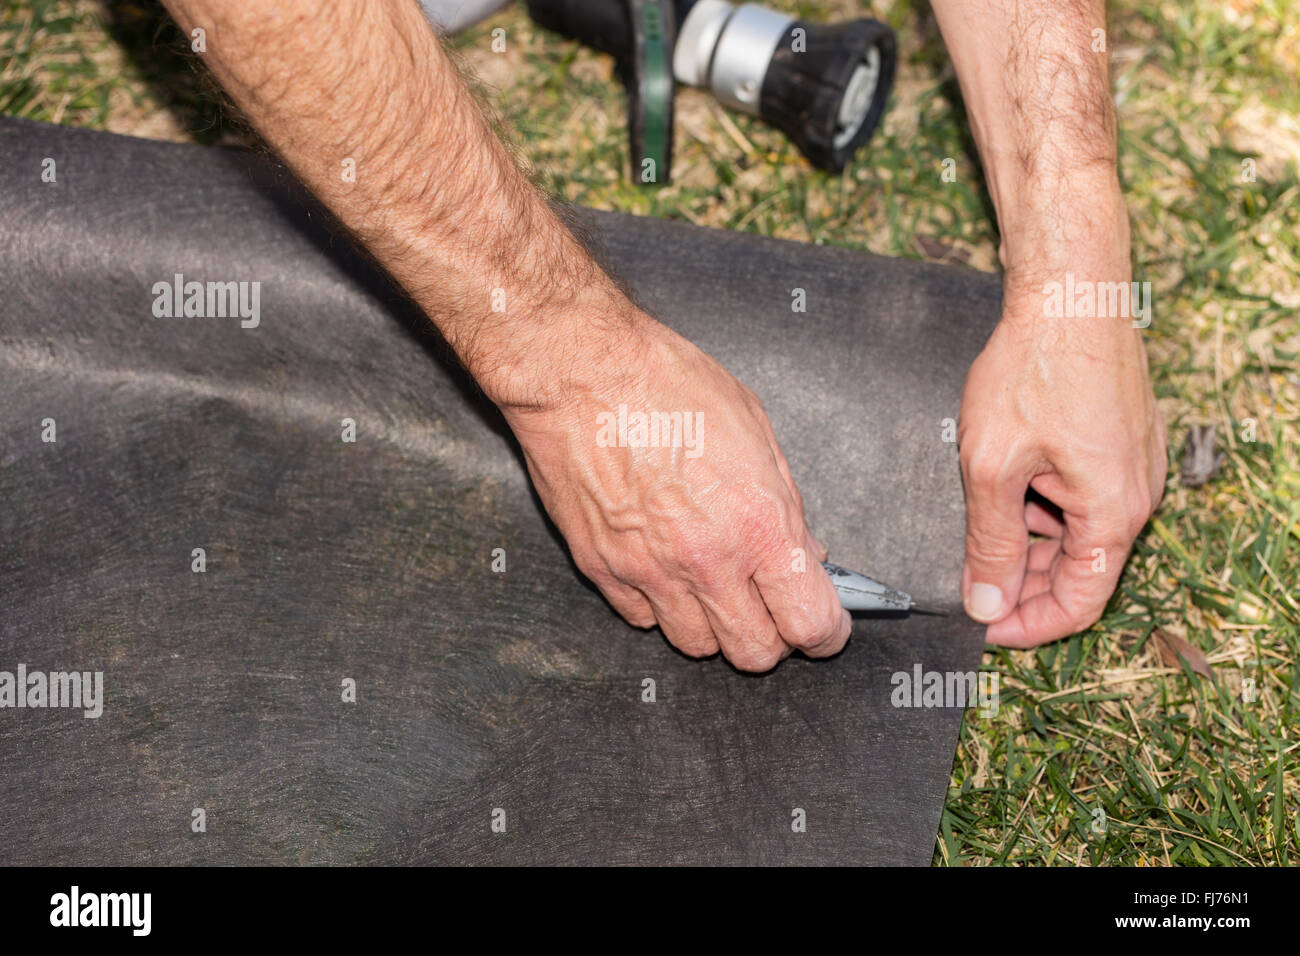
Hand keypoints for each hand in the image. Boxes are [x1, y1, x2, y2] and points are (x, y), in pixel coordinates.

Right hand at [499, 315, 850, 670]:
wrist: (581, 373)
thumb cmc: (666, 385)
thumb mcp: (755, 431)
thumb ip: (784, 503)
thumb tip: (801, 551)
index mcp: (757, 523)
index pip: (809, 621)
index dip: (826, 633)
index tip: (824, 627)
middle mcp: (706, 559)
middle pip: (755, 653)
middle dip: (772, 636)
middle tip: (769, 606)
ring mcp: (649, 571)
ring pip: (696, 645)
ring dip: (713, 625)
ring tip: (712, 583)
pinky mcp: (602, 569)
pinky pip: (641, 619)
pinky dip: (659, 606)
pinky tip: (664, 568)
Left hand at [957, 287, 1166, 646]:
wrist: (1070, 291)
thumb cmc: (1034, 369)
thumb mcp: (994, 467)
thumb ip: (991, 543)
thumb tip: (986, 602)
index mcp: (1114, 513)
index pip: (1080, 603)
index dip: (1029, 625)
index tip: (984, 626)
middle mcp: (1135, 496)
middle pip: (1078, 570)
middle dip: (1022, 582)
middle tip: (969, 583)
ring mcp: (1132, 467)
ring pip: (1075, 530)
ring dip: (1027, 539)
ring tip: (977, 524)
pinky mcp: (1118, 442)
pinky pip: (1080, 494)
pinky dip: (1040, 503)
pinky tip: (1004, 482)